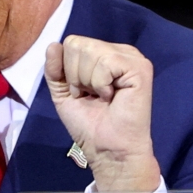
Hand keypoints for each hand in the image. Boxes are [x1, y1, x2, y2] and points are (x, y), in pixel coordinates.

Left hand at [45, 35, 160, 192]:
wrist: (106, 149)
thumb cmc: (89, 124)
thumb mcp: (63, 92)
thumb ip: (55, 69)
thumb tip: (53, 45)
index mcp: (104, 53)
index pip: (72, 43)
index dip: (68, 71)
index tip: (81, 92)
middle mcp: (119, 51)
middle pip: (77, 44)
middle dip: (76, 76)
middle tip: (92, 96)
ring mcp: (131, 58)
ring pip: (89, 51)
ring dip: (87, 81)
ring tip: (101, 97)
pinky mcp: (140, 68)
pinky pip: (105, 62)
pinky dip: (100, 84)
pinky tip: (111, 96)